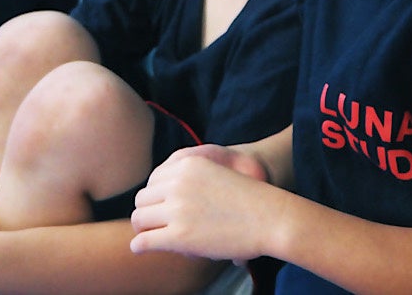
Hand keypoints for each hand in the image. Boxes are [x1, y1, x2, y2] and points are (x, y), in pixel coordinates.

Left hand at [129, 149, 279, 261]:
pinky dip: (140, 246)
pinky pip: (144, 240)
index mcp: (187, 163)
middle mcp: (178, 182)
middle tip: (161, 225)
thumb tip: (173, 185)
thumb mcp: (216, 172)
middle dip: (150, 213)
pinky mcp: (179, 235)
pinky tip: (143, 248)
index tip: (163, 208)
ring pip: (139, 219)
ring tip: (158, 236)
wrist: (271, 218)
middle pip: (142, 199)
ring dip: (146, 229)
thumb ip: (191, 176)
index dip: (157, 197)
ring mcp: (177, 209)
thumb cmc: (250, 198)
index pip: (152, 180)